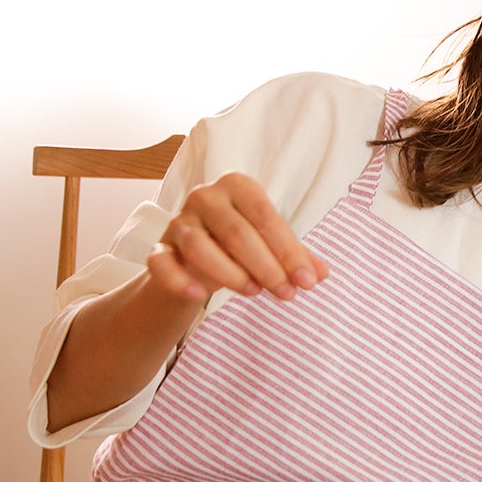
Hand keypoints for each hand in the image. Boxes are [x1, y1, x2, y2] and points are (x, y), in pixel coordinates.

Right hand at [145, 172, 328, 301]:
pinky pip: (162, 263)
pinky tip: (200, 296)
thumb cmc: (242, 242)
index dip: (289, 251)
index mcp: (238, 185)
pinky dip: (179, 280)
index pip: (266, 217)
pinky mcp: (160, 246)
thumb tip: (321, 274)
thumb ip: (296, 255)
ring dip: (230, 274)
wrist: (197, 255)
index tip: (307, 281)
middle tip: (287, 293)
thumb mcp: (271, 243)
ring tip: (255, 293)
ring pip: (199, 247)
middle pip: (237, 233)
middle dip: (266, 267)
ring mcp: (179, 220)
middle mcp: (205, 196)